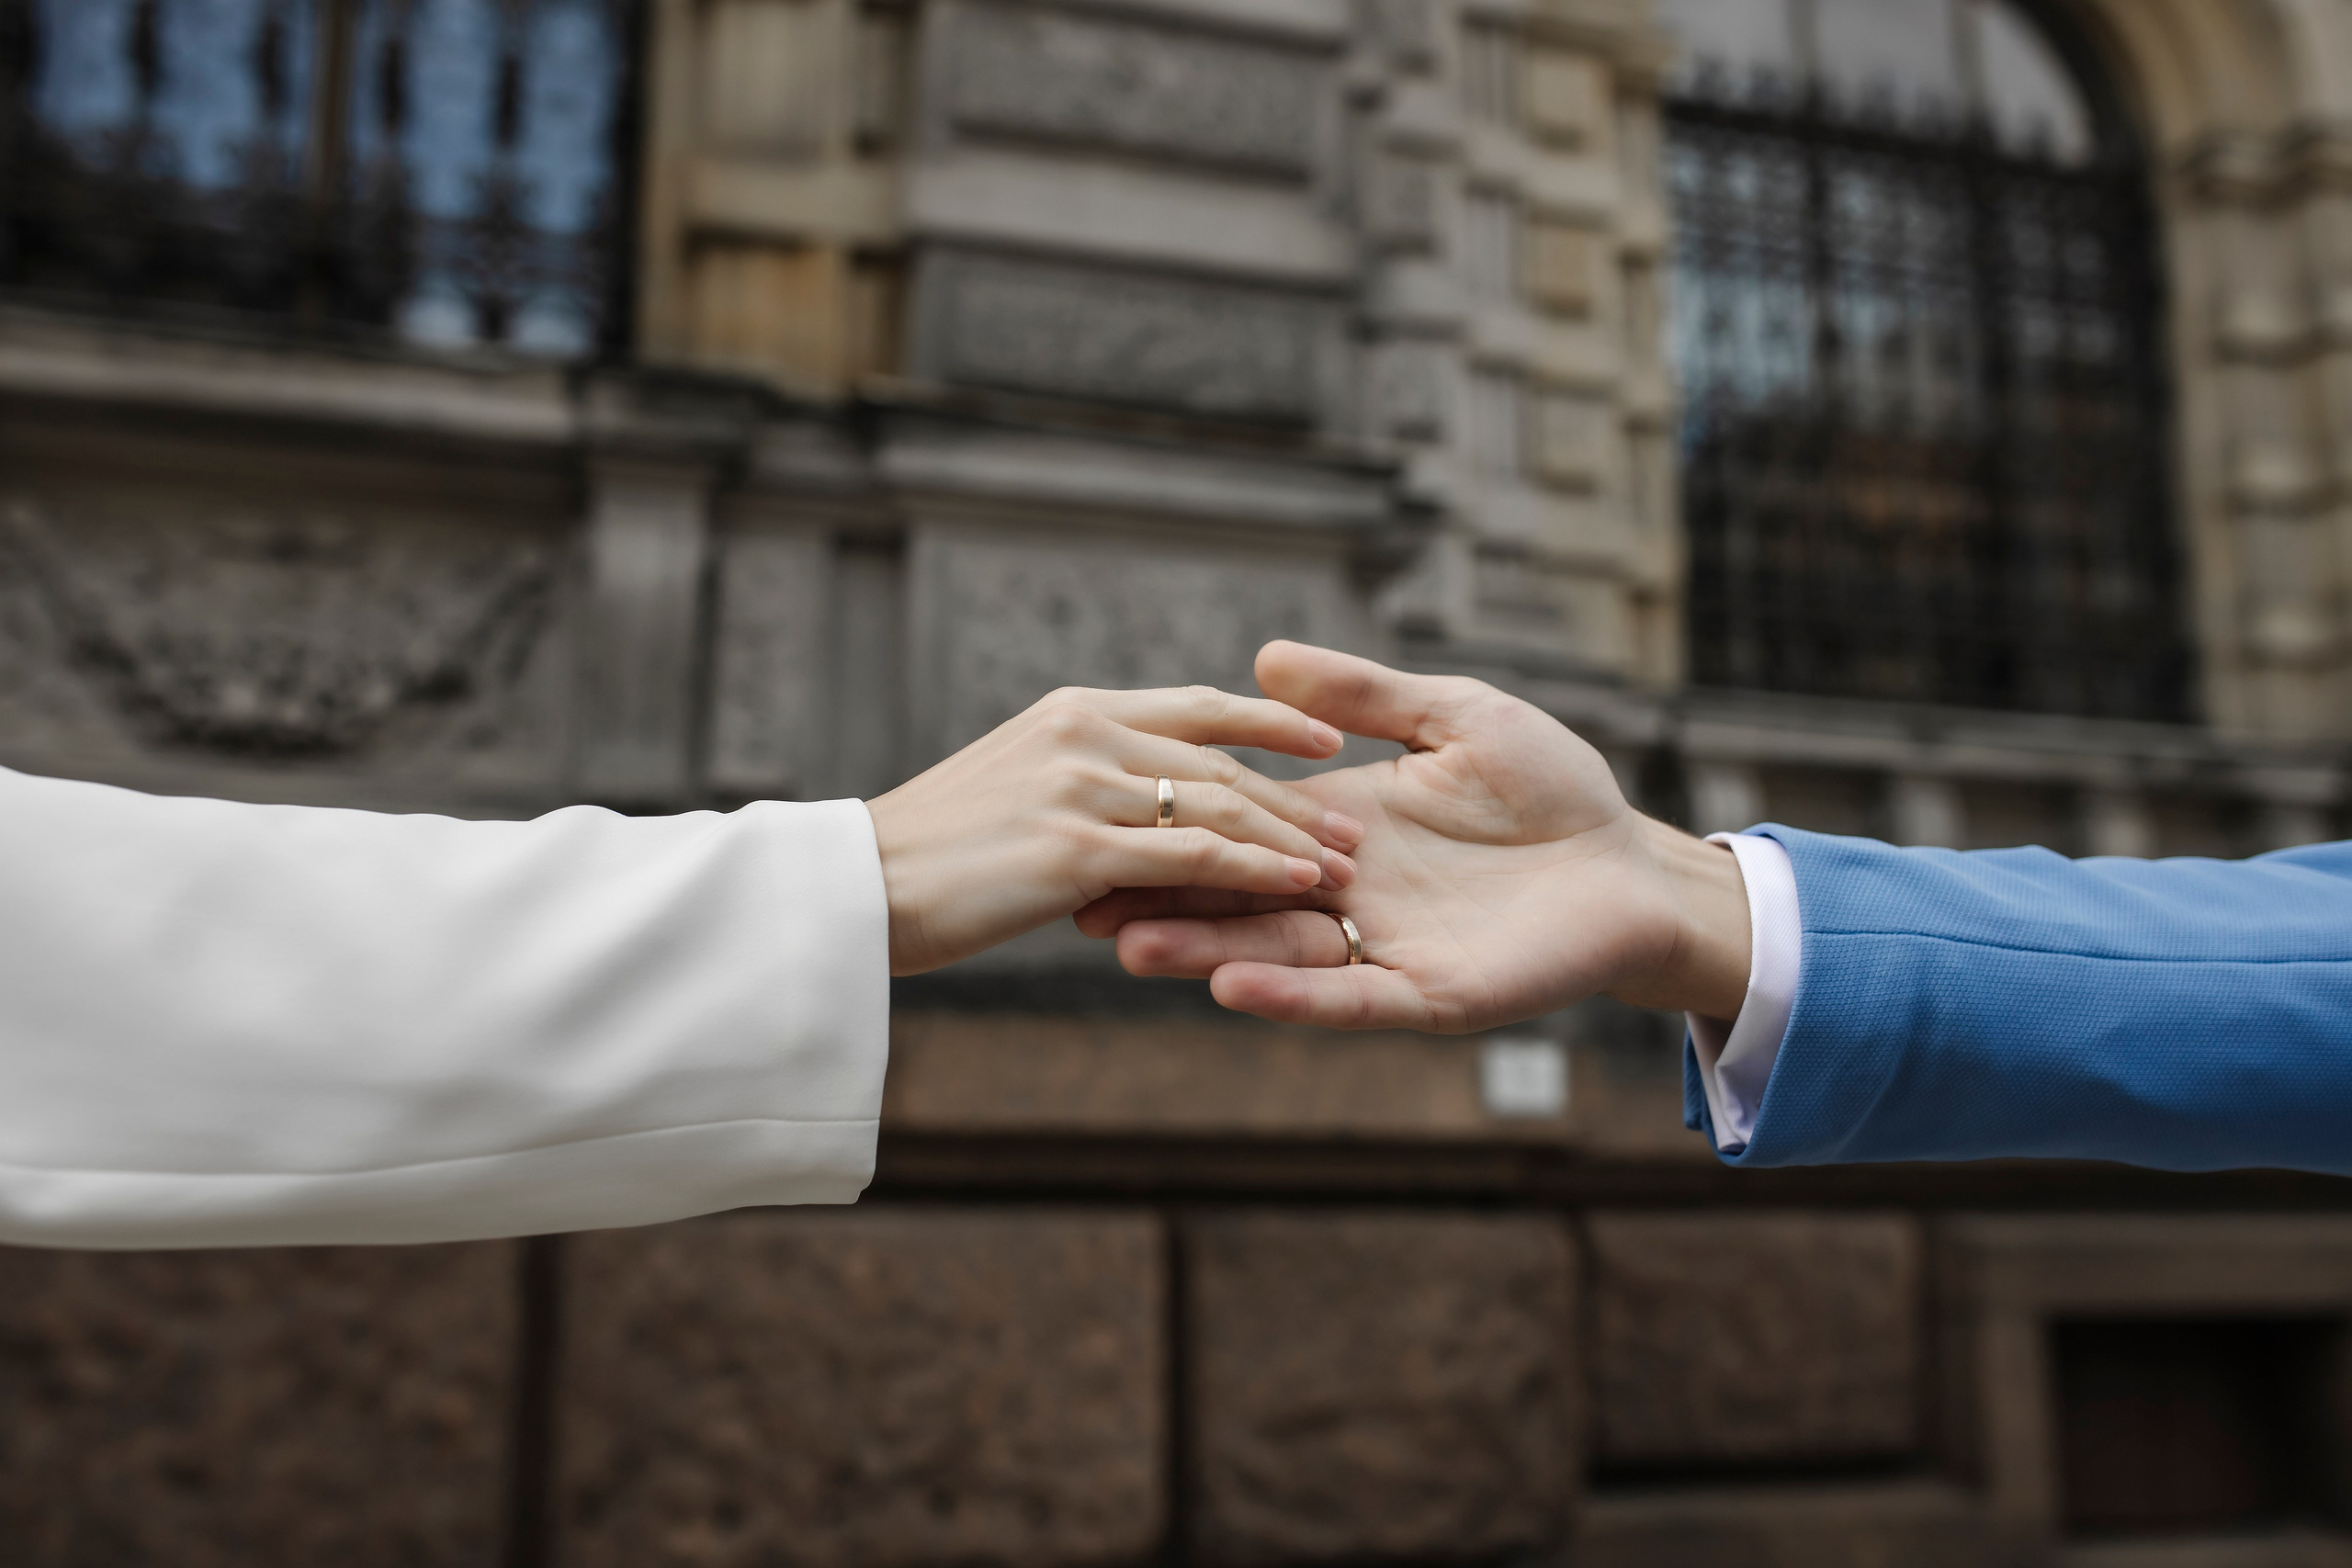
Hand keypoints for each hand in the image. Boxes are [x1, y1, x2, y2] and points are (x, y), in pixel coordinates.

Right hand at [866, 685, 1366, 975]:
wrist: (857, 888)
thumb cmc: (931, 854)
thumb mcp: (1010, 788)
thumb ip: (1078, 781)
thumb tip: (1131, 806)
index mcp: (1073, 713)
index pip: (1195, 707)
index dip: (1269, 720)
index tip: (1325, 739)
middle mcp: (1084, 736)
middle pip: (1219, 759)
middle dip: (1295, 795)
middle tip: (1351, 826)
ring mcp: (1081, 788)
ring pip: (1216, 806)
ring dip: (1288, 838)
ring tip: (1340, 865)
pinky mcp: (1076, 850)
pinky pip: (1191, 857)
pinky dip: (1253, 871)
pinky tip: (1294, 887)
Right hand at [1075, 644, 1750, 1031]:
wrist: (1632, 863)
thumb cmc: (1550, 787)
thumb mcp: (1453, 719)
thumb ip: (1366, 697)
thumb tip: (1267, 657)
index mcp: (1343, 825)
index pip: (1240, 826)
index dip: (1175, 825)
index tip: (1095, 815)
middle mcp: (1345, 893)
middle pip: (1235, 898)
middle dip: (1161, 900)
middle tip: (1077, 897)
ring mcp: (1381, 949)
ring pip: (1274, 955)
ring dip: (1203, 952)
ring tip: (1128, 946)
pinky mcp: (1428, 995)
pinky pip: (1349, 999)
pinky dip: (1292, 994)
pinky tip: (1233, 986)